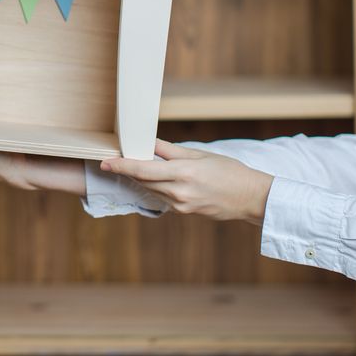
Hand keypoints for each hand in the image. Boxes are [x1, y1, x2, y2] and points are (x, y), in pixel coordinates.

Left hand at [101, 139, 272, 224]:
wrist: (249, 199)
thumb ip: (171, 150)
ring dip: (140, 178)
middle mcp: (179, 192)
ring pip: (150, 190)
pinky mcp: (183, 212)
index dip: (121, 166)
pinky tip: (154, 178)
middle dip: (127, 171)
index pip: (143, 170)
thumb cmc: (230, 172)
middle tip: (113, 159)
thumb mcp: (200, 155)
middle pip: (142, 181)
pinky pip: (162, 197)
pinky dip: (154, 187)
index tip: (106, 162)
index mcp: (183, 173)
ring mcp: (180, 205)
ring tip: (132, 165)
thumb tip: (149, 143)